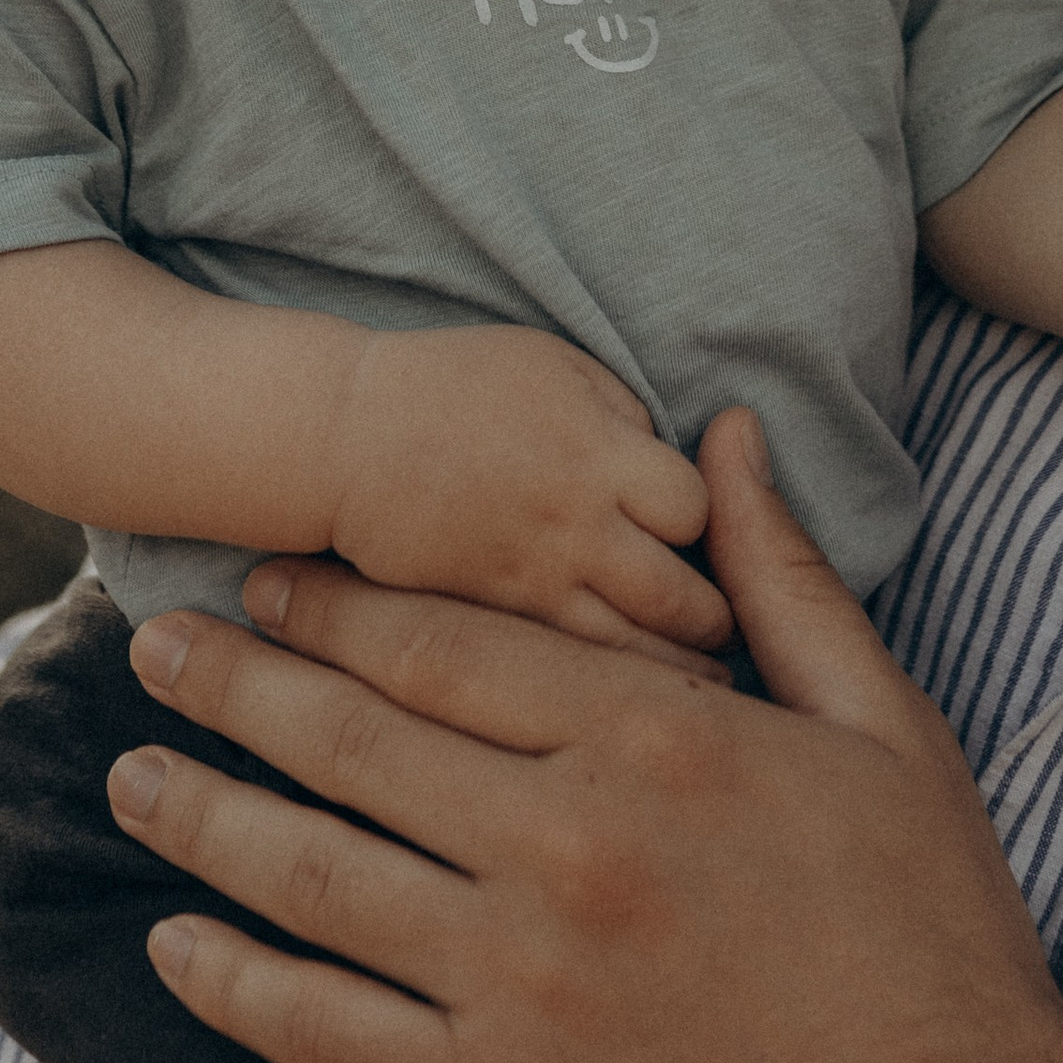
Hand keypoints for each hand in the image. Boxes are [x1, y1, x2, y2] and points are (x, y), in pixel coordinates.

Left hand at [109, 415, 1062, 1062]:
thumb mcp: (886, 727)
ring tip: (127, 778)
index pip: (447, 644)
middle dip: (237, 685)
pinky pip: (325, 1034)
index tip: (264, 576)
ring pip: (313, 876)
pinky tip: (176, 949)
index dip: (338, 605)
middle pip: (352, 742)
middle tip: (151, 647)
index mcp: (657, 737)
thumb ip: (783, 578)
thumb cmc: (937, 937)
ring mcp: (521, 987)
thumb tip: (723, 435)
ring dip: (202, 817)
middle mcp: (568, 846)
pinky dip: (234, 985)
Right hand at [328, 322, 728, 660]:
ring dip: (672, 672)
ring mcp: (531, 581)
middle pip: (681, 597)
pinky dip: (605, 688)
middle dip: (710, 619)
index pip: (698, 510)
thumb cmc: (452, 386)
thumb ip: (626, 415)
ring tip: (694, 681)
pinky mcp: (491, 622)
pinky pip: (564, 673)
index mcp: (599, 451)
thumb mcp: (555, 365)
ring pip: (631, 653)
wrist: (344, 438)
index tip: (693, 534)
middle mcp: (576, 524)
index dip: (708, 524)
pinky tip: (624, 698)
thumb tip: (675, 472)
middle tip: (719, 629)